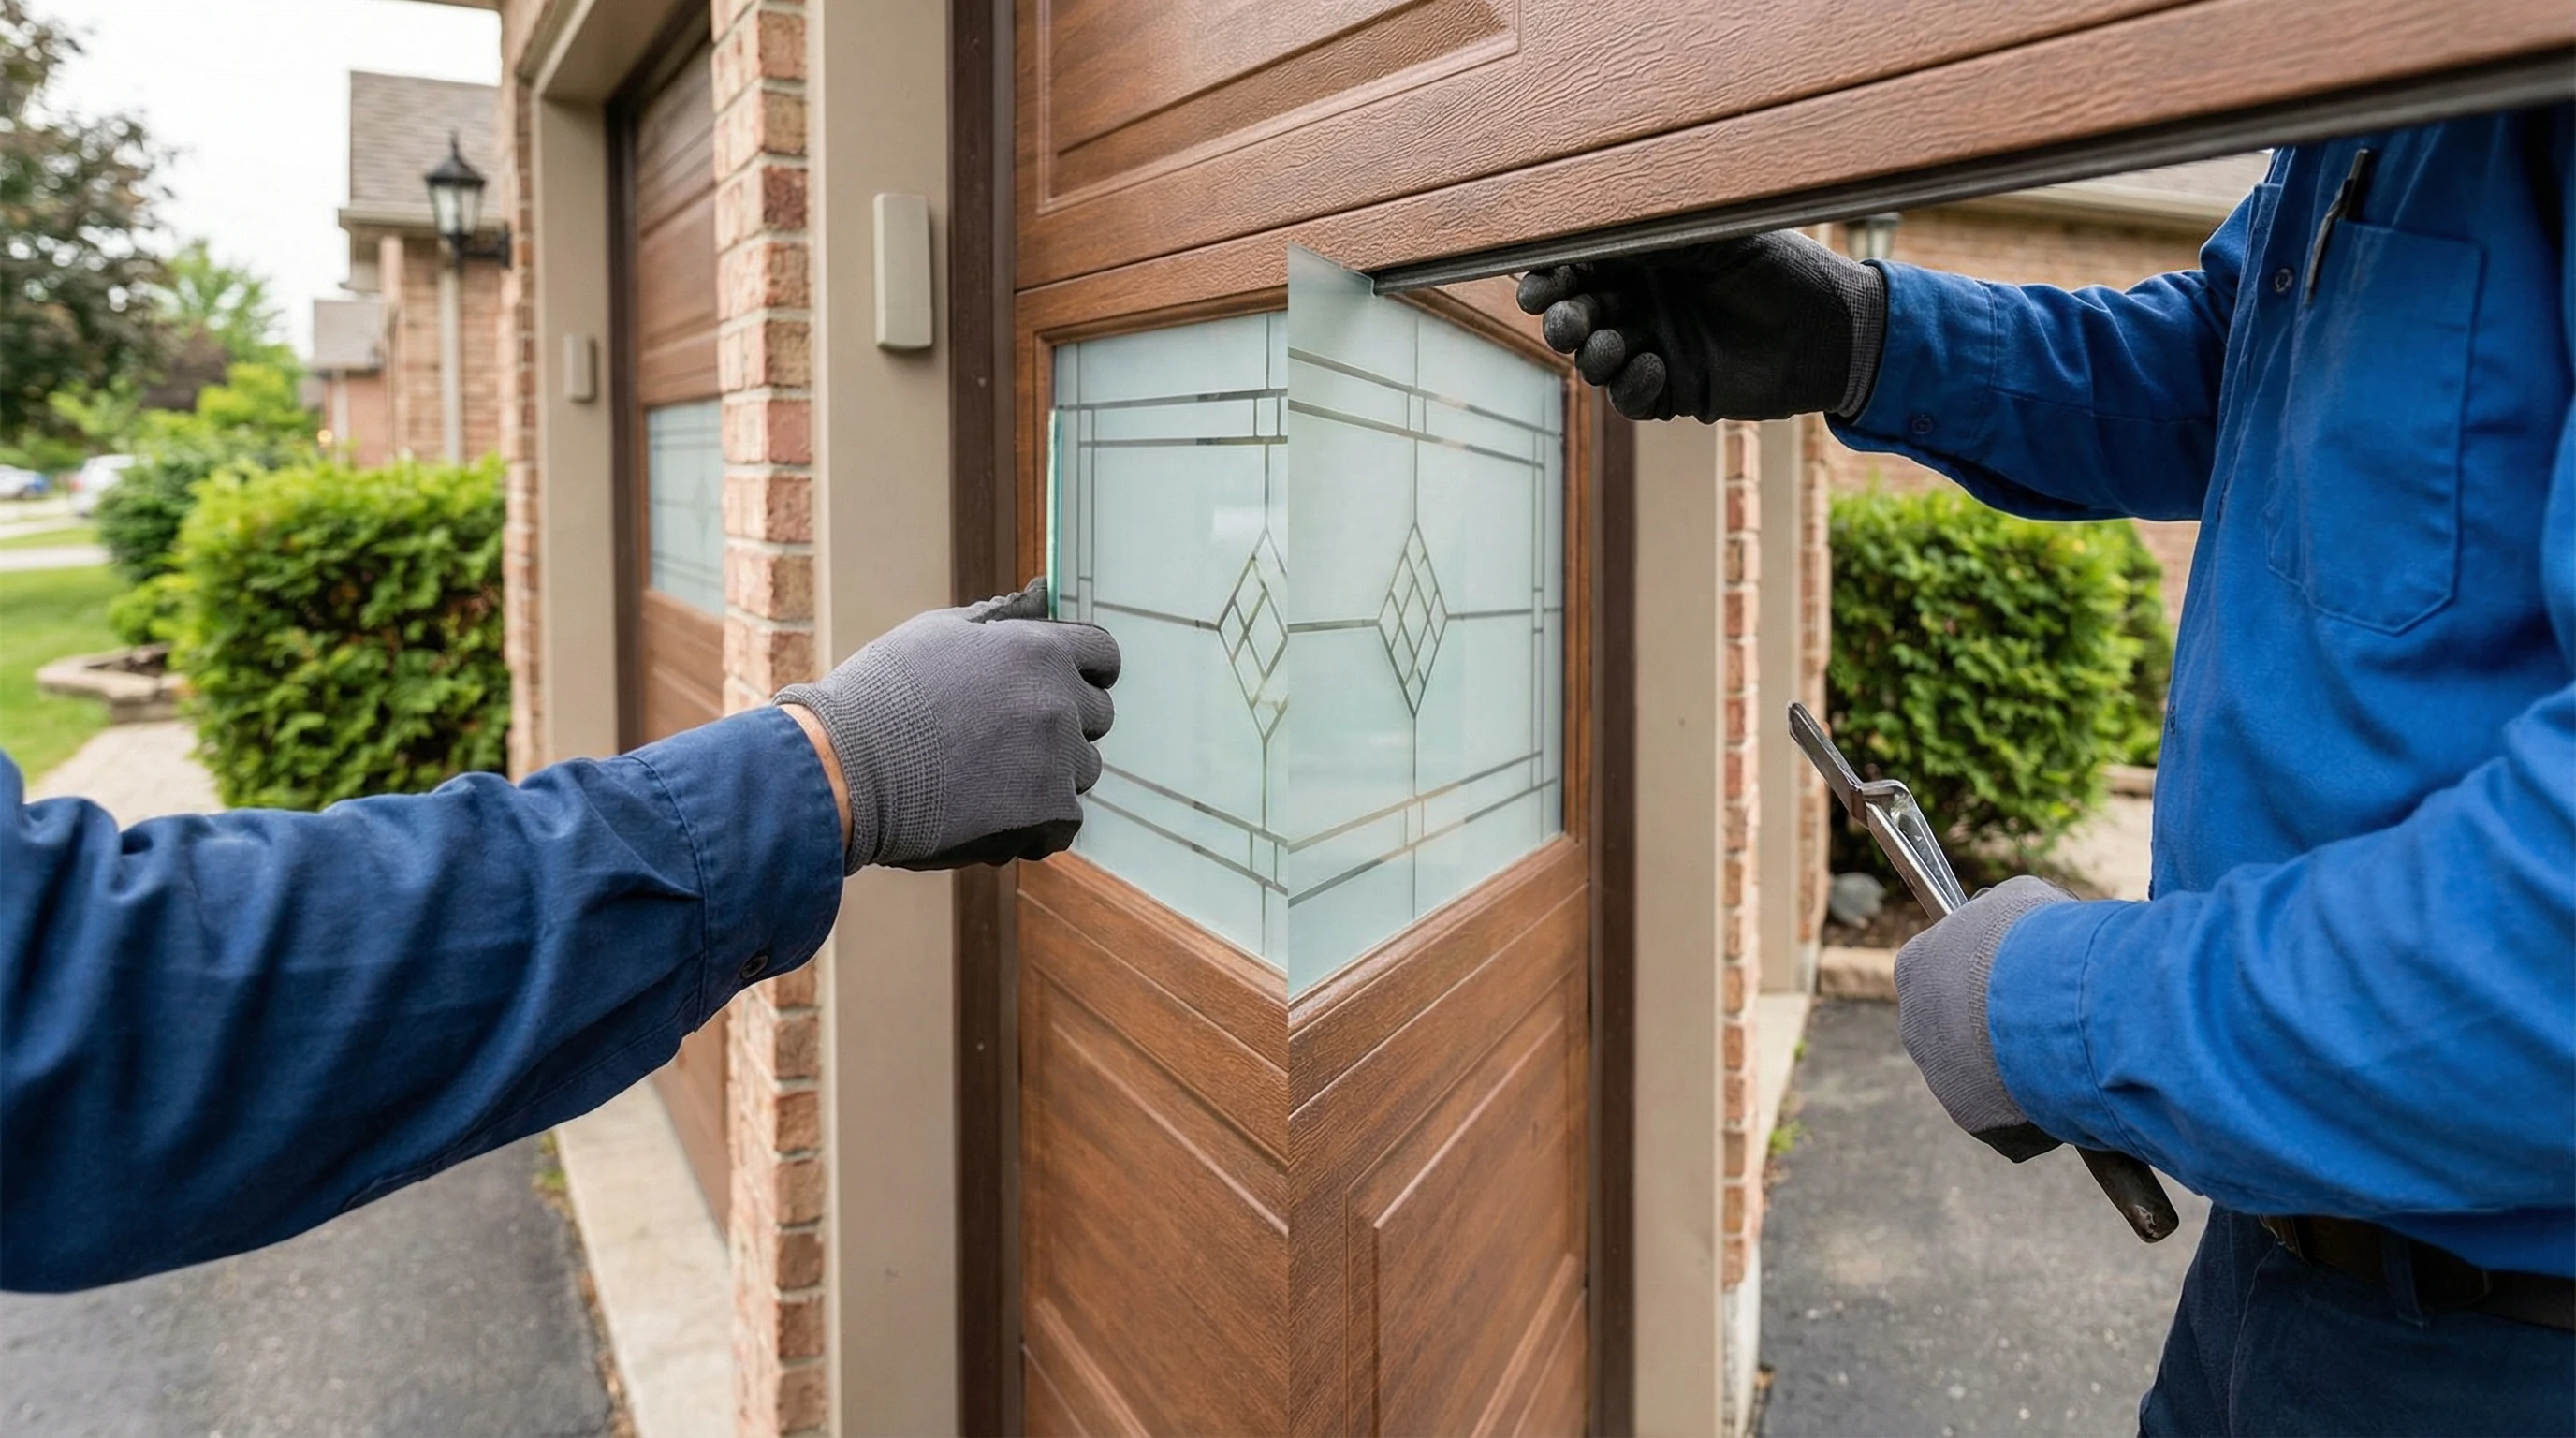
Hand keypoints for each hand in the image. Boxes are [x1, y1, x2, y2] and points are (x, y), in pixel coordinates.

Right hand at [774, 578, 1118, 872]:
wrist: (845, 768)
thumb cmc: (881, 697)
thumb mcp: (938, 634)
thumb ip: (998, 622)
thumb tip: (1034, 599)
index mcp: (1039, 649)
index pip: (1103, 657)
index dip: (1084, 673)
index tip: (1062, 688)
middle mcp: (1059, 700)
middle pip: (1096, 717)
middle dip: (1062, 726)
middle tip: (1006, 740)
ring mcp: (1058, 759)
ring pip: (1082, 771)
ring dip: (1048, 776)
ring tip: (988, 780)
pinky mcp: (1048, 813)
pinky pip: (1065, 822)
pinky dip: (1035, 824)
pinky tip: (991, 814)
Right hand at [1515, 230, 1886, 422]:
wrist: (1834, 331)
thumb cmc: (1780, 267)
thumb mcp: (1712, 234)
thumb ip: (1649, 229)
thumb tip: (1583, 222)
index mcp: (1648, 256)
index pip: (1580, 266)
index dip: (1550, 277)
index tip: (1538, 285)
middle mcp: (1646, 300)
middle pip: (1576, 315)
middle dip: (1562, 320)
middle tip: (1567, 322)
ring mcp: (1658, 346)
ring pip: (1595, 360)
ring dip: (1592, 356)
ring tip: (1615, 345)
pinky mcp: (1677, 391)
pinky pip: (1630, 400)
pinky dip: (1631, 389)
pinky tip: (1655, 368)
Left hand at [1894, 874, 2075, 1161]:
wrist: (2050, 1004)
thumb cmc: (2035, 940)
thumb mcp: (2019, 901)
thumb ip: (2004, 911)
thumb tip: (2010, 915)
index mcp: (1917, 966)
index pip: (1942, 970)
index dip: (1988, 972)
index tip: (2024, 974)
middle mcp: (1915, 1023)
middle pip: (1961, 1028)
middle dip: (2003, 1025)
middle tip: (2053, 1018)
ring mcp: (1939, 1075)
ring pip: (1986, 1073)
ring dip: (2023, 1066)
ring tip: (2068, 1050)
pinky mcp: (1971, 1116)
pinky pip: (2009, 1113)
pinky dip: (2040, 1104)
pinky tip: (2068, 1086)